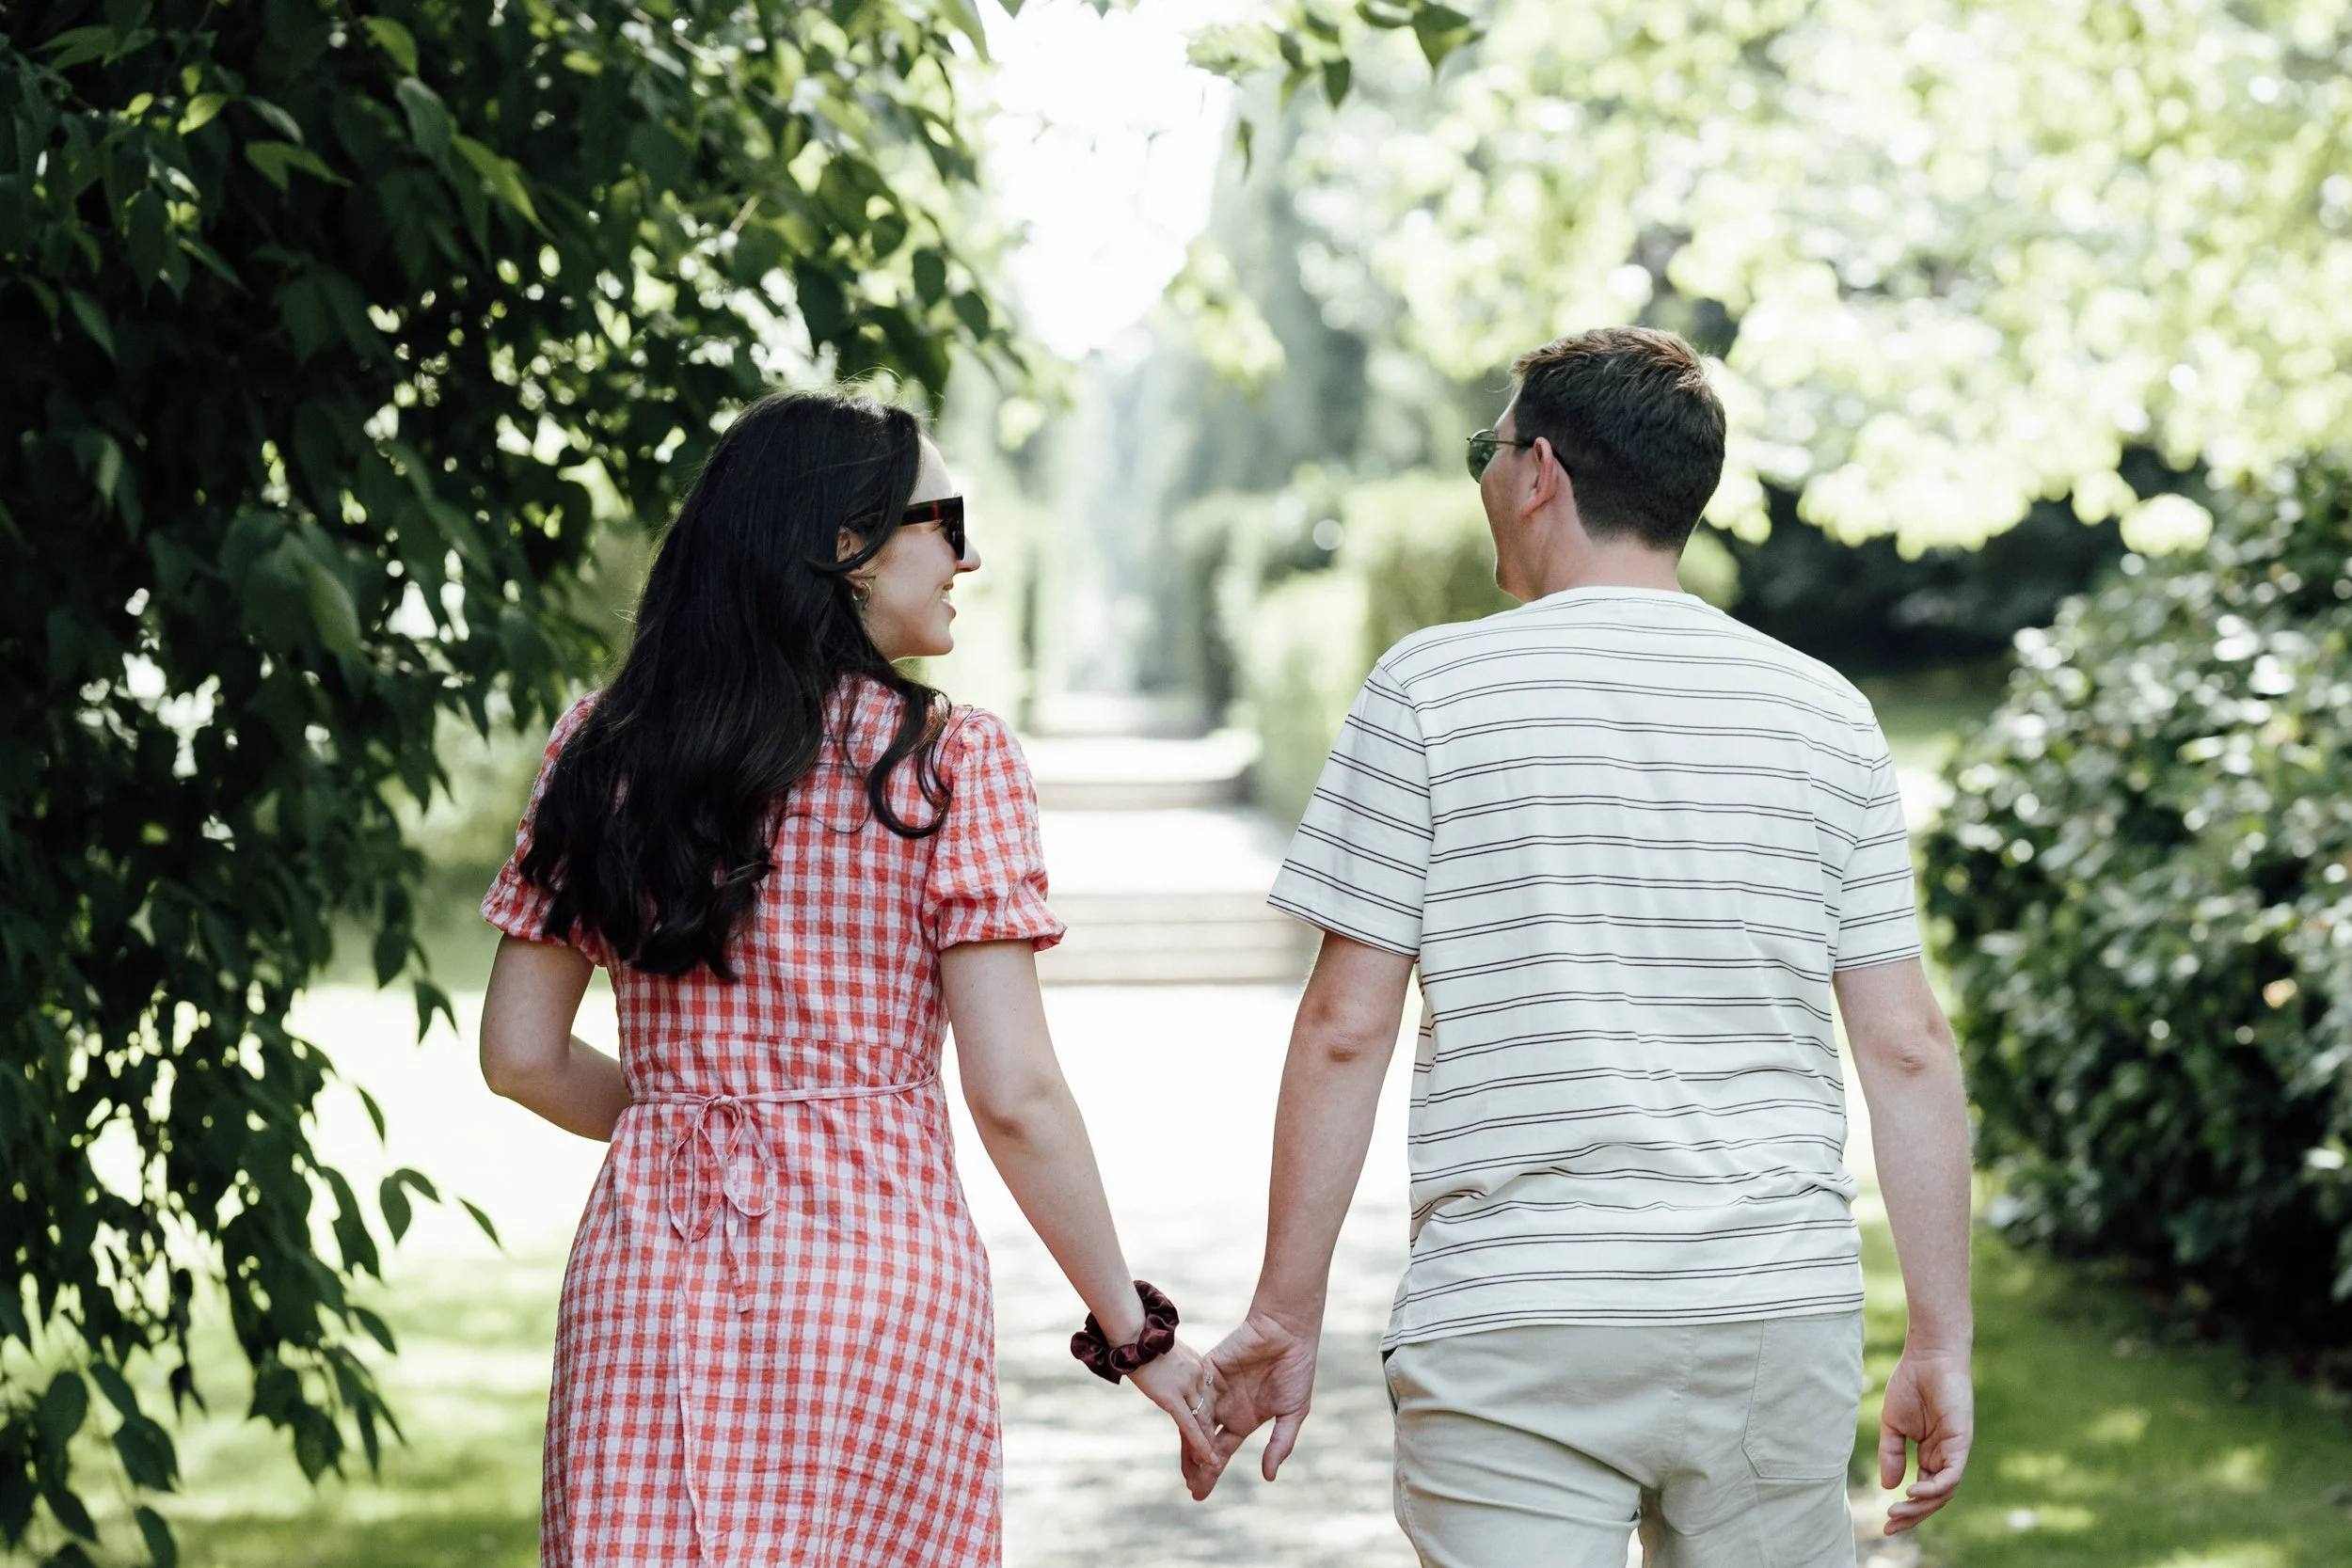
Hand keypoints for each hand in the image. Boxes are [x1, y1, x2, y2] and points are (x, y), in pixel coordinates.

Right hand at [1126, 1337, 1220, 1499]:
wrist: (1133, 1331)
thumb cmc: (1139, 1337)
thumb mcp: (1161, 1351)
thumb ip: (1169, 1366)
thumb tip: (1162, 1372)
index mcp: (1196, 1365)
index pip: (1206, 1398)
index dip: (1208, 1418)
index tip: (1212, 1433)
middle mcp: (1197, 1376)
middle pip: (1207, 1413)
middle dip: (1210, 1438)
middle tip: (1214, 1461)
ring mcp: (1187, 1386)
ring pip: (1201, 1422)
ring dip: (1205, 1448)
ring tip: (1211, 1470)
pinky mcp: (1173, 1397)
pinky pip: (1190, 1425)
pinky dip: (1200, 1444)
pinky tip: (1209, 1461)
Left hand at [1196, 1309, 1321, 1495]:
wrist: (1287, 1332)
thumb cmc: (1296, 1370)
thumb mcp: (1293, 1413)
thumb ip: (1280, 1444)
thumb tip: (1268, 1476)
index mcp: (1244, 1419)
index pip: (1221, 1451)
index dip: (1211, 1471)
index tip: (1200, 1493)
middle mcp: (1225, 1407)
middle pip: (1203, 1441)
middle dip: (1196, 1465)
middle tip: (1190, 1488)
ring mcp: (1215, 1390)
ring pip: (1195, 1423)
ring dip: (1190, 1445)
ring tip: (1188, 1469)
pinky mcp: (1208, 1371)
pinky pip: (1196, 1396)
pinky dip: (1191, 1415)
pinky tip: (1189, 1434)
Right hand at [1878, 1345, 1972, 1532]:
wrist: (1927, 1357)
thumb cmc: (1910, 1385)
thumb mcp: (1893, 1426)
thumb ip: (1892, 1454)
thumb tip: (1889, 1486)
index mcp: (1930, 1454)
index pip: (1922, 1491)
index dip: (1906, 1510)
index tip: (1885, 1524)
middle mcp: (1945, 1457)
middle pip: (1933, 1498)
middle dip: (1913, 1516)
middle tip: (1890, 1525)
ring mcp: (1954, 1451)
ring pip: (1943, 1492)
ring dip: (1921, 1506)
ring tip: (1898, 1510)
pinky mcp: (1961, 1442)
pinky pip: (1951, 1474)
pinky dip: (1934, 1488)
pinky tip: (1913, 1492)